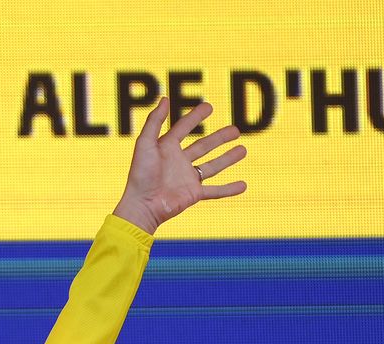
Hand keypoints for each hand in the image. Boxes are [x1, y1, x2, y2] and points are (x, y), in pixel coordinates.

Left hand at [112, 97, 245, 233]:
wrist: (142, 205)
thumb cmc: (140, 175)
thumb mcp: (144, 143)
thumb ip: (154, 121)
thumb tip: (165, 98)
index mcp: (166, 148)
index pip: (183, 128)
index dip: (195, 117)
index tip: (209, 106)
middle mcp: (178, 162)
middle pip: (203, 146)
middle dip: (219, 138)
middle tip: (236, 130)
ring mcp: (187, 178)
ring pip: (212, 166)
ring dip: (228, 158)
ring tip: (243, 150)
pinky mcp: (193, 194)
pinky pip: (215, 191)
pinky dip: (229, 189)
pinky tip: (243, 185)